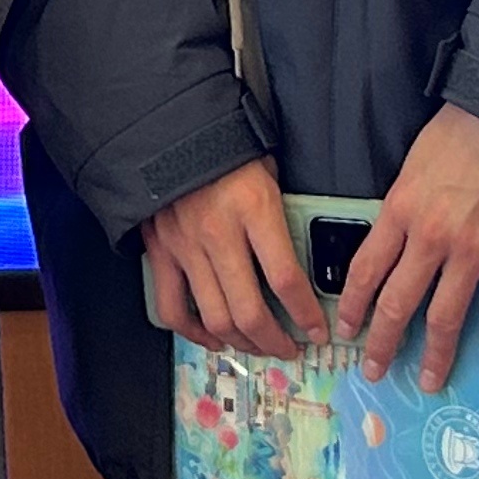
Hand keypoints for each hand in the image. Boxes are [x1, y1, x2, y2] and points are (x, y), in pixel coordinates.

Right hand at [143, 157, 323, 359]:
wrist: (170, 128)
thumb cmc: (228, 149)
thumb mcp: (268, 171)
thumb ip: (282, 214)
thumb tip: (307, 259)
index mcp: (253, 208)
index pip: (285, 278)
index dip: (305, 314)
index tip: (317, 331)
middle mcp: (218, 233)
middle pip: (249, 311)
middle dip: (275, 341)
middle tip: (290, 349)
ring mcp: (185, 246)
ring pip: (214, 318)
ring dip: (241, 343)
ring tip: (258, 346)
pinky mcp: (160, 252)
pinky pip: (172, 307)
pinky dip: (193, 332)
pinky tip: (213, 338)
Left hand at [338, 103, 478, 389]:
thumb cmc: (460, 134)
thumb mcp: (411, 168)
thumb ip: (401, 209)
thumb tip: (392, 247)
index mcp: (400, 211)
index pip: (366, 270)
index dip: (354, 307)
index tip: (348, 331)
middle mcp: (431, 237)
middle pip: (398, 303)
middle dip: (384, 343)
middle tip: (376, 370)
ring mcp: (473, 251)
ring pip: (445, 318)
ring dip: (435, 356)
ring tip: (429, 381)